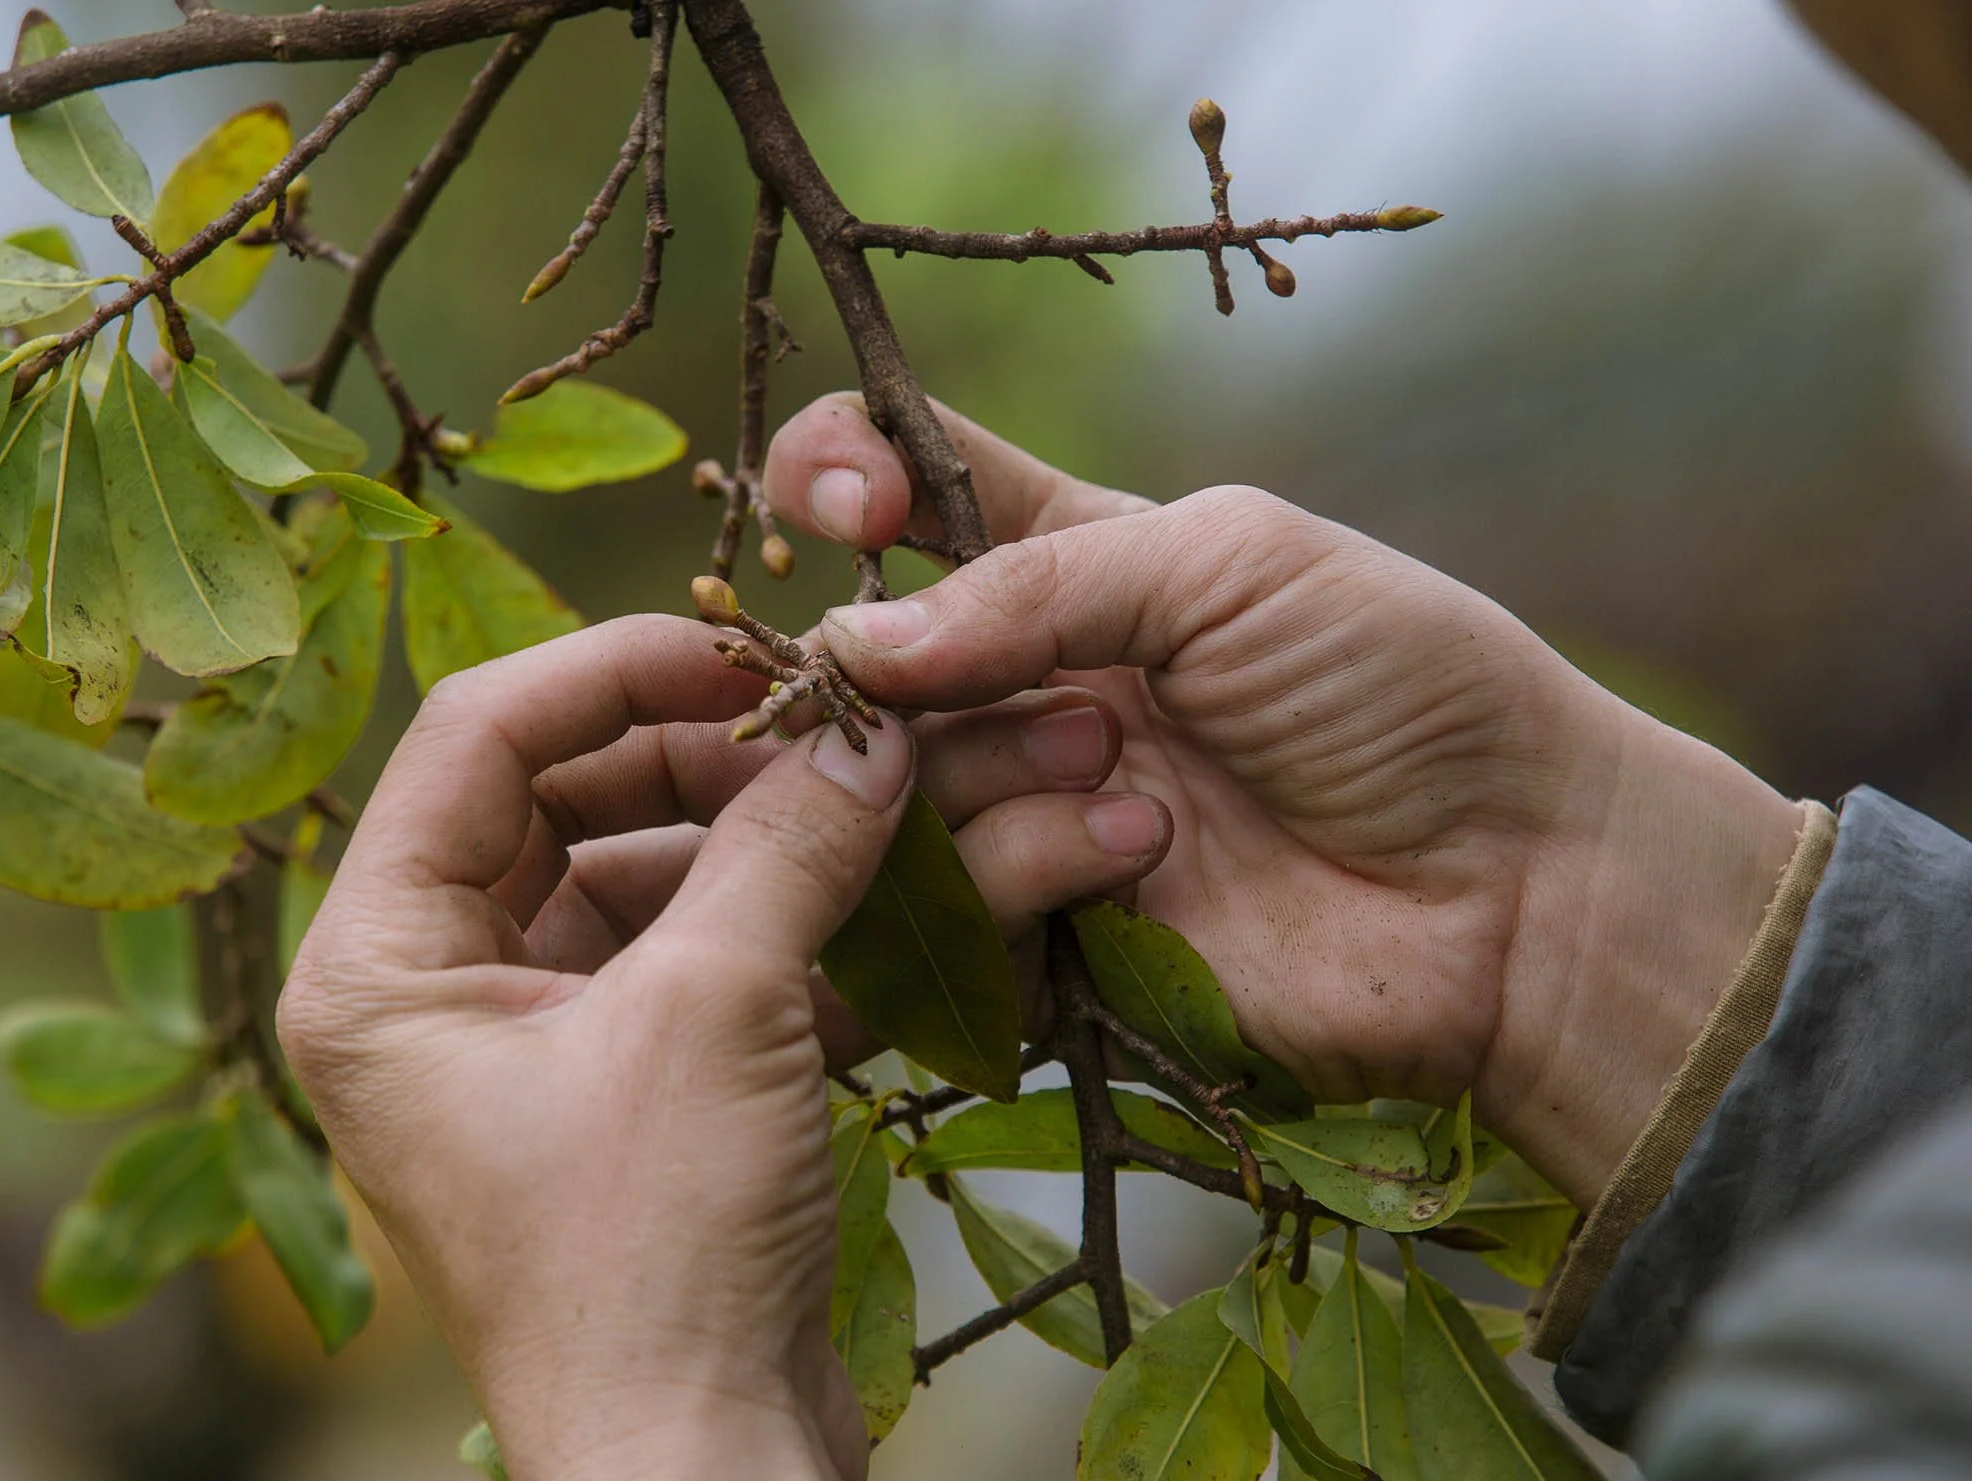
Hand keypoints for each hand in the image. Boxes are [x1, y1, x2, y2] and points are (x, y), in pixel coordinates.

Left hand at [276, 616, 1165, 1479]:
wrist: (705, 1464)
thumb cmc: (652, 1261)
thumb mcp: (716, 1015)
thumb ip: (786, 843)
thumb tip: (864, 725)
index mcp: (381, 967)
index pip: (478, 737)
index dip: (615, 667)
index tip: (747, 640)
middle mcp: (437, 998)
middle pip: (573, 800)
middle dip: (716, 758)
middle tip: (839, 721)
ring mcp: (539, 1050)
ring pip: (656, 880)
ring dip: (778, 842)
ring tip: (895, 797)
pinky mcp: (633, 1096)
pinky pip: (707, 964)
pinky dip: (797, 929)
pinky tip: (901, 893)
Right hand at [765, 395, 1805, 1205]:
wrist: (1521, 887)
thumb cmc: (1402, 687)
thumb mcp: (1229, 563)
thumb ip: (1035, 580)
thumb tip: (851, 642)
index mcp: (1080, 563)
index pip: (912, 488)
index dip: (844, 475)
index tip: (839, 505)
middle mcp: (1035, 688)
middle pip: (873, 664)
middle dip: (923, 675)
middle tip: (1068, 701)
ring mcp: (1034, 814)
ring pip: (892, 792)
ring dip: (997, 775)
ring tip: (1133, 785)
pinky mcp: (1047, 941)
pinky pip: (948, 911)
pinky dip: (1024, 874)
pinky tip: (1145, 863)